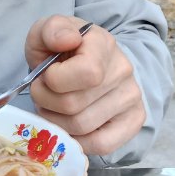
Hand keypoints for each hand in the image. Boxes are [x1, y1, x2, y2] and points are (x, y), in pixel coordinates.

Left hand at [25, 15, 145, 156]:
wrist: (85, 61)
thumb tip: (67, 39)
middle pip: (74, 105)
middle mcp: (123, 70)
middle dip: (46, 102)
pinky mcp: (133, 121)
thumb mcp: (47, 32)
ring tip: (52, 107)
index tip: (45, 75)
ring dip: (56, 122)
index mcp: (103, 43)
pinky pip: (101, 145)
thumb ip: (50, 30)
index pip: (86, 73)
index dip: (54, 80)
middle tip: (41, 94)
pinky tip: (68, 125)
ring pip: (83, 127)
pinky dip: (77, 140)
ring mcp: (131, 98)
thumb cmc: (61, 49)